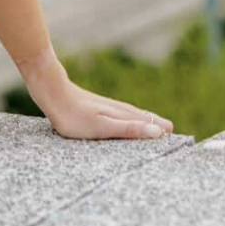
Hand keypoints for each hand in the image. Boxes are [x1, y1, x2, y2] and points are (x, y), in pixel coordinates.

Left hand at [16, 42, 174, 141]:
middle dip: (154, 123)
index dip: (158, 128)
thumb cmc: (74, 114)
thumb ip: (128, 130)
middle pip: (139, 117)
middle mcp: (115, 109)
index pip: (146, 122)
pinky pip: (117, 112)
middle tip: (170, 130)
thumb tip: (157, 132)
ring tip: (151, 123)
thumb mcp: (102, 126)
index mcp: (120, 115)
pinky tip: (121, 117)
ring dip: (142, 120)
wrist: (50, 90)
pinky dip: (127, 117)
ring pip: (128, 113)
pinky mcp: (94, 106)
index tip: (174, 134)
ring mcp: (104, 106)